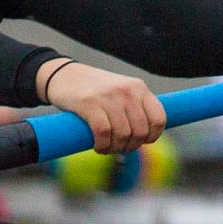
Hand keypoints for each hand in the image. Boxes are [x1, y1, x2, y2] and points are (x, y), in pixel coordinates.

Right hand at [36, 60, 166, 154]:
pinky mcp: (89, 103)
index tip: (141, 142)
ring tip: (107, 148)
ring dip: (115, 148)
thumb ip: (135, 107)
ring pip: (122, 135)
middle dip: (131, 146)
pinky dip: (102, 145)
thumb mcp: (121, 91)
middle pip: (140, 131)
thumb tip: (145, 136)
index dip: (152, 136)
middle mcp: (128, 91)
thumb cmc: (95, 89)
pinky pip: (103, 133)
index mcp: (139, 88)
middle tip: (120, 148)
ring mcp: (109, 96)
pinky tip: (98, 146)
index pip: (159, 119)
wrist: (64, 75)